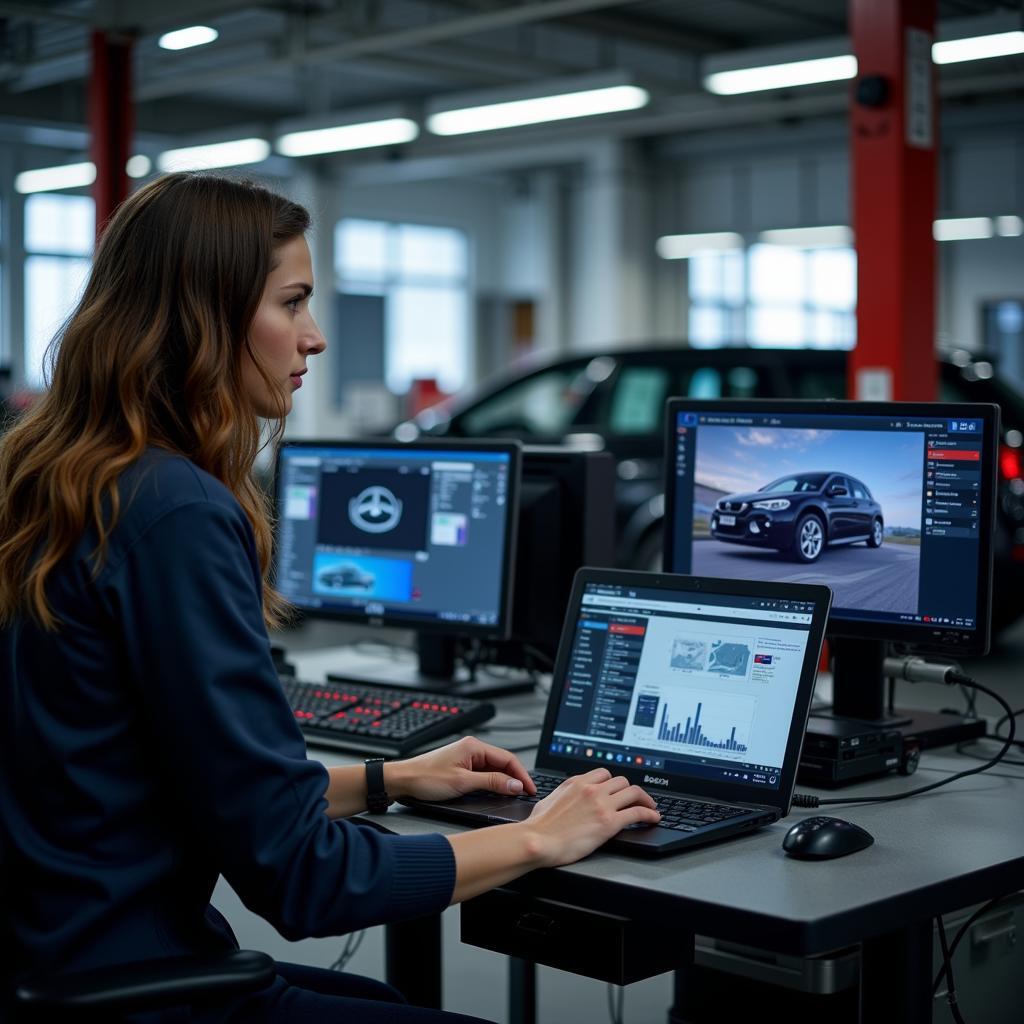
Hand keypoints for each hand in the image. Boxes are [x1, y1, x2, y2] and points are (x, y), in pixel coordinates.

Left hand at [387, 736, 536, 802]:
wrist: (402, 780)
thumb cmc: (426, 778)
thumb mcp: (463, 782)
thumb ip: (491, 782)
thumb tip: (515, 784)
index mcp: (474, 746)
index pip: (507, 758)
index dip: (522, 775)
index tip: (531, 788)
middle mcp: (472, 748)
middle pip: (503, 762)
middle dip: (516, 778)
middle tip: (527, 794)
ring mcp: (467, 757)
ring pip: (494, 768)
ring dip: (505, 780)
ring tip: (515, 795)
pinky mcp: (462, 766)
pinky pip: (484, 773)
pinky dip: (493, 782)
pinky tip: (497, 791)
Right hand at [517, 768, 659, 867]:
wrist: (538, 840)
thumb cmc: (539, 826)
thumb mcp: (550, 799)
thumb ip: (563, 793)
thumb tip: (566, 796)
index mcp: (577, 782)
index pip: (604, 773)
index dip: (613, 782)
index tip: (618, 789)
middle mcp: (592, 789)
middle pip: (621, 781)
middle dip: (629, 790)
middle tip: (635, 799)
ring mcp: (602, 804)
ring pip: (633, 792)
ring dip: (644, 799)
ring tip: (650, 806)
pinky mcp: (609, 822)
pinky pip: (638, 812)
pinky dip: (649, 814)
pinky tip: (654, 817)